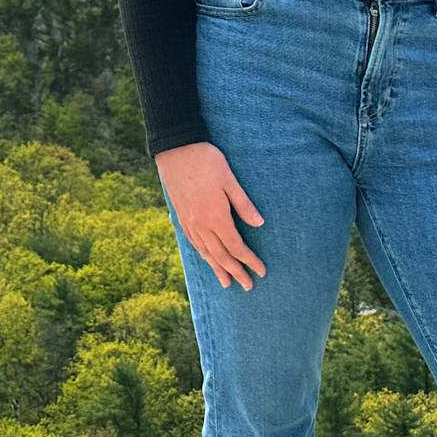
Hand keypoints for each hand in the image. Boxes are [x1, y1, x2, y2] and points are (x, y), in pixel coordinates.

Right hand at [155, 141, 266, 289]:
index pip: (236, 247)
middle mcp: (201, 225)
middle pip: (221, 256)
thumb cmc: (206, 161)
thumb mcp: (230, 179)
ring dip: (218, 269)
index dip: (249, 261)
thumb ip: (243, 204)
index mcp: (216, 217)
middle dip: (236, 272)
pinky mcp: (181, 216)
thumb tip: (259, 224)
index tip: (261, 271)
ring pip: (206, 252)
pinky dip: (203, 255)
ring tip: (226, 283)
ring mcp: (189, 222)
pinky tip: (207, 259)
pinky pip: (194, 243)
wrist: (175, 150)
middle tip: (248, 286)